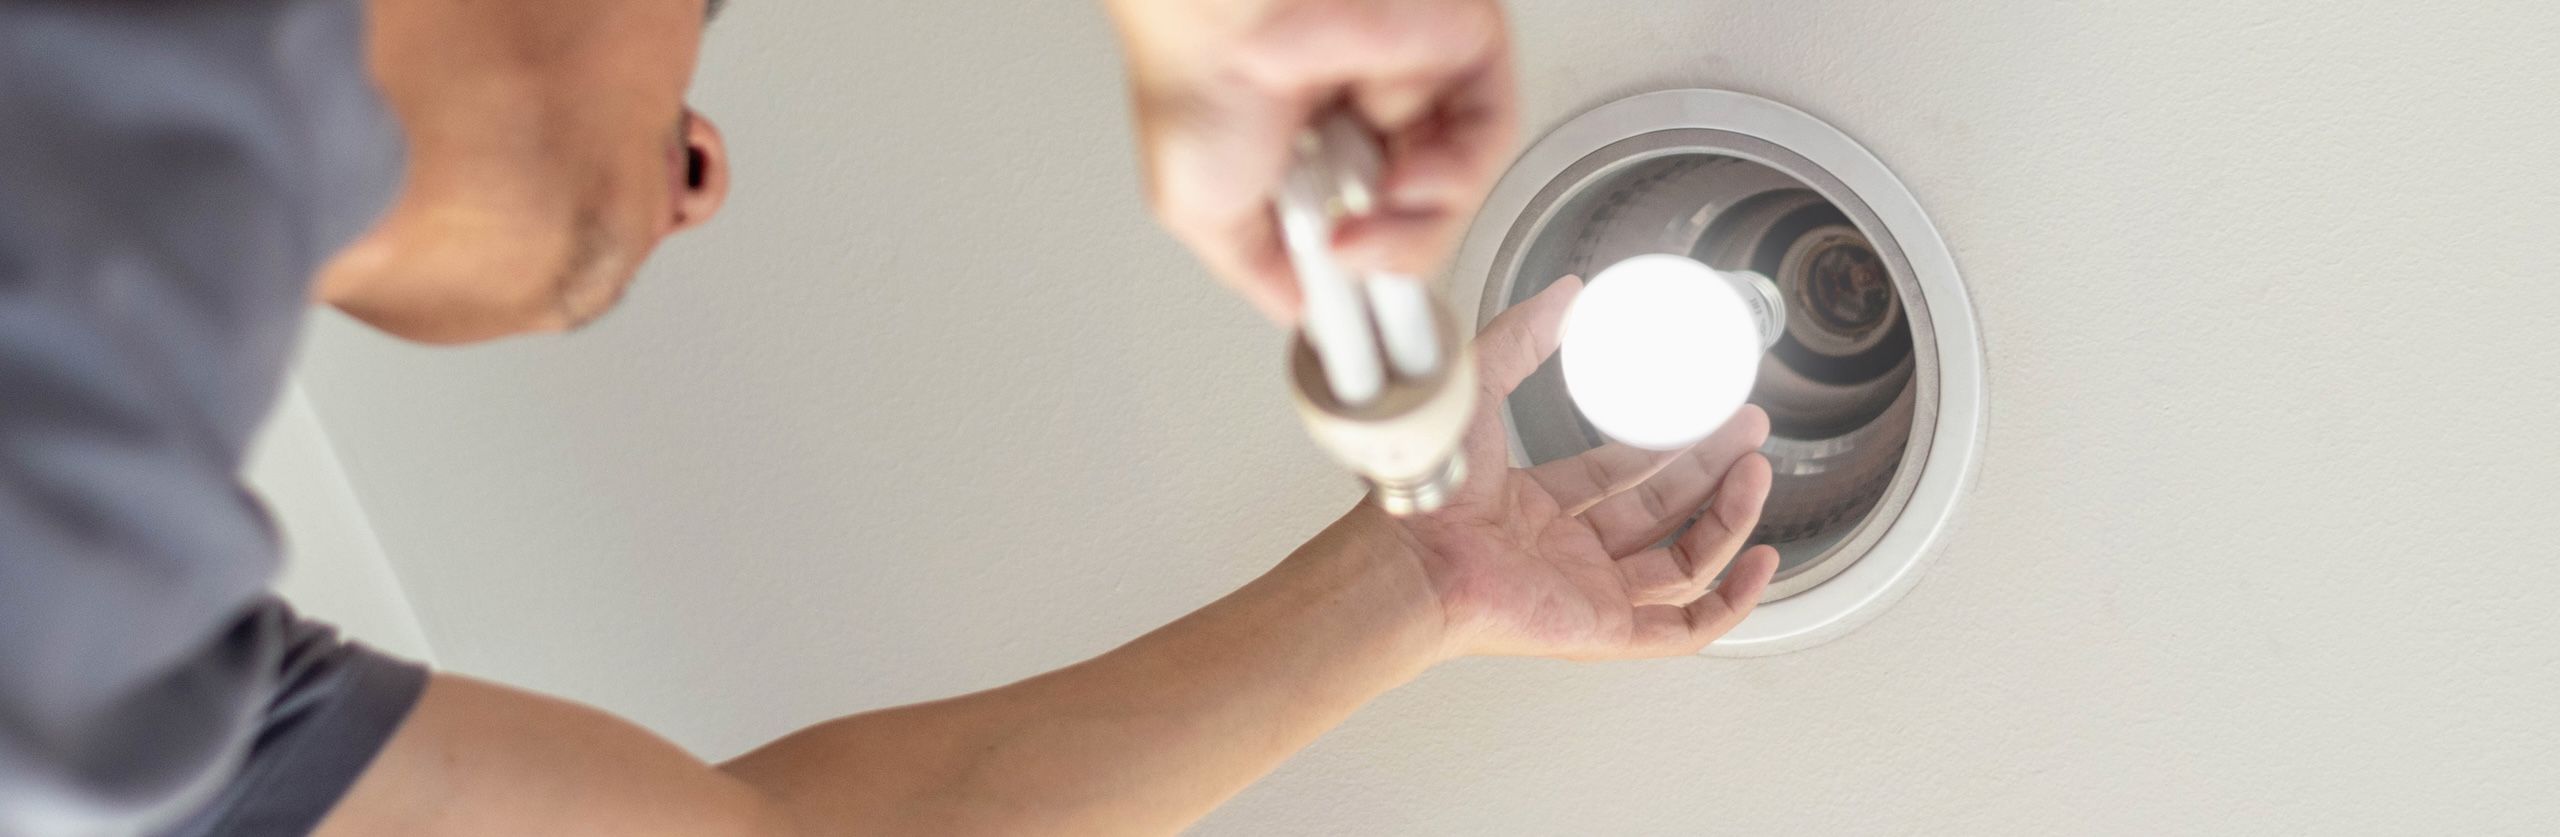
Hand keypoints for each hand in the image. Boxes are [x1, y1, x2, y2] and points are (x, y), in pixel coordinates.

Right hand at [1106, 0, 1517, 322]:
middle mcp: (1364, 118)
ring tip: (1361, 229)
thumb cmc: (1195, 79)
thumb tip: (1307, 311)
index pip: (1370, 230)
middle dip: (1388, 261)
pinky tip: (1402, 184)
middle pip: (1421, 219)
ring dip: (1417, 230)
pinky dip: (1454, 178)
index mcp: (1308, 151)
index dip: (1371, 277)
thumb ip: (1262, 271)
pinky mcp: (1456, 53)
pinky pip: (1488, 136)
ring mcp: (1413, 87)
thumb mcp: (1203, 213)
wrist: (1217, 14)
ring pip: (1457, 190)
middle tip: (1351, 265)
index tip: (1369, 328)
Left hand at [1359, 276, 1783, 659]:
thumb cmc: (1428, 489)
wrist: (1413, 558)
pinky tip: (1760, 560)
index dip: (1667, 445)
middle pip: (1660, 513)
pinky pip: (1685, 627)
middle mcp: (1563, 552)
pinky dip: (1732, 601)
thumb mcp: (1478, 386)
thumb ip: (1521, 336)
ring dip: (1727, 519)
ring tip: (1756, 473)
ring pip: (1682, 563)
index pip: (1617, 474)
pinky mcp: (1605, 631)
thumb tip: (1566, 294)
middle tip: (1749, 432)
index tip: (1707, 414)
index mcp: (1534, 505)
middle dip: (1711, 471)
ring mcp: (1588, 593)